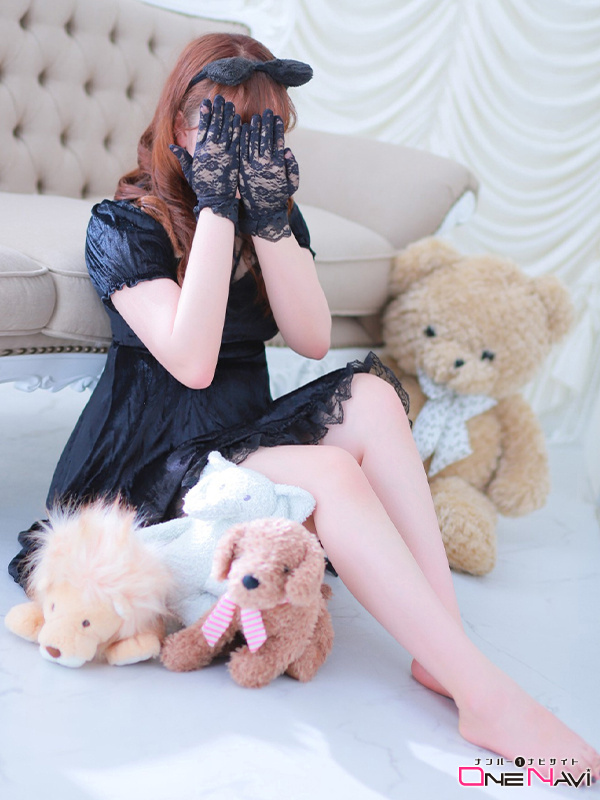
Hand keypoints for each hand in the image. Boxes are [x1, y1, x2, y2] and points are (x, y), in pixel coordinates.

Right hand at [169, 95, 240, 221]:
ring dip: (228, 116)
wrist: (216, 201)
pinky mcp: (234, 159)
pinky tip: (239, 120)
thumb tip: (172, 145)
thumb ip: (183, 157)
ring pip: (227, 130)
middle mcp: (211, 150)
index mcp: (200, 150)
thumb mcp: (190, 171)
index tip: (207, 102)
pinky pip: (237, 141)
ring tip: (230, 105)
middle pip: (216, 125)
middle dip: (218, 110)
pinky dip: (238, 130)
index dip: (205, 113)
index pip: (202, 127)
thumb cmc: (202, 187)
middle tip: (221, 98)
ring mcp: (224, 153)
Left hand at [238, 110, 298, 240]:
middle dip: (266, 123)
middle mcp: (264, 164)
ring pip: (252, 141)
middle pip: (264, 137)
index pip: (277, 141)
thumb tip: (288, 150)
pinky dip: (243, 138)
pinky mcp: (241, 169)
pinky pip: (242, 150)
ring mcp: (251, 166)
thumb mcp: (292, 184)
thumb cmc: (278, 197)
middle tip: (266, 112)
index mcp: (278, 165)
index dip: (277, 128)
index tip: (277, 118)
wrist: (261, 212)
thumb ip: (293, 167)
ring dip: (254, 127)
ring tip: (255, 118)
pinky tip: (244, 130)